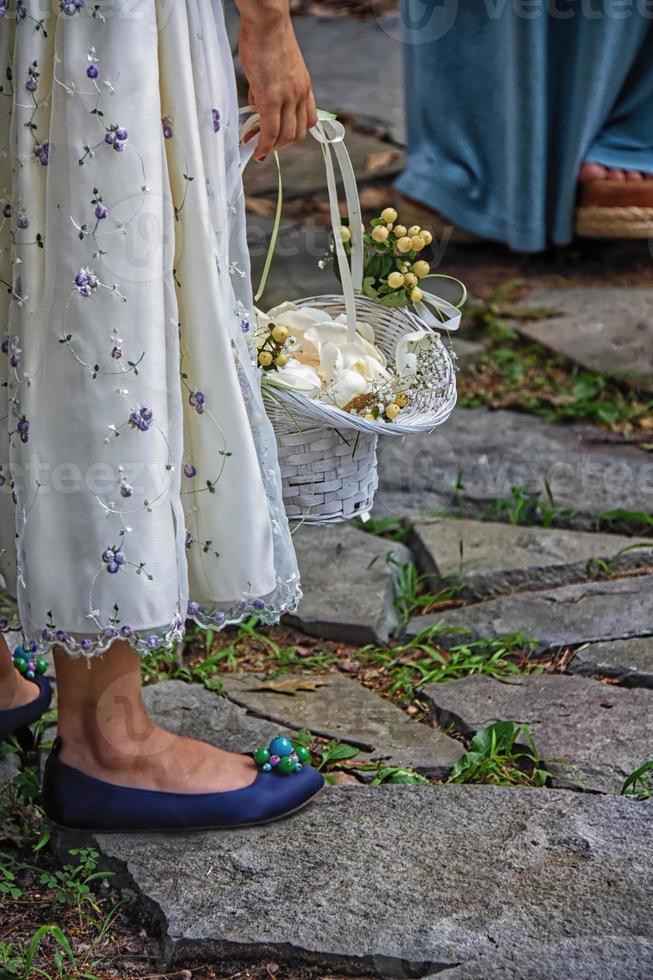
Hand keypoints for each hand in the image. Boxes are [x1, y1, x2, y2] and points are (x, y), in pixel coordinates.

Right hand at [237, 2, 316, 161]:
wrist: (267, 21)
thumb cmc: (267, 38)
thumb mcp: (275, 68)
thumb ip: (268, 88)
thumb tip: (257, 104)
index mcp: (304, 86)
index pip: (308, 121)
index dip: (294, 134)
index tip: (279, 137)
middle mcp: (299, 94)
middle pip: (298, 133)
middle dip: (281, 145)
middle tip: (265, 145)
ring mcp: (287, 97)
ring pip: (285, 136)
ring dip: (271, 147)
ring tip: (257, 147)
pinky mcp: (271, 97)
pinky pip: (270, 131)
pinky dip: (263, 145)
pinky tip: (256, 150)